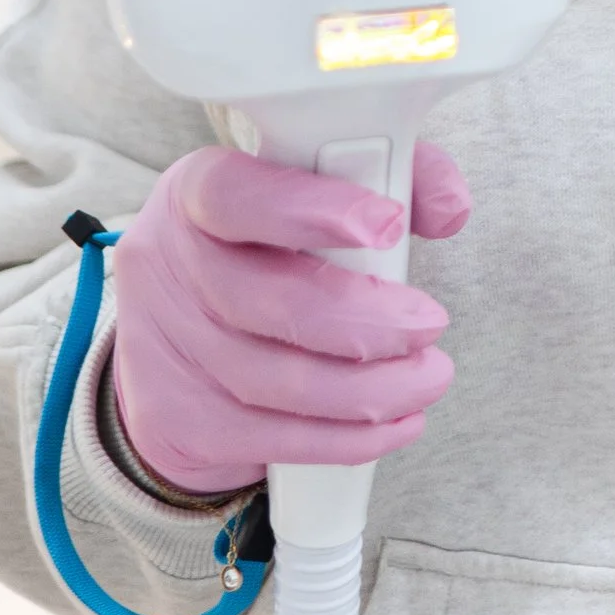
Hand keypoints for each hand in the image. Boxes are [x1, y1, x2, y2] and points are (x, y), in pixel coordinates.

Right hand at [105, 142, 471, 500]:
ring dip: (369, 389)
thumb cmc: (267, 245)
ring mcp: (165, 349)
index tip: (386, 224)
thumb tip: (449, 207)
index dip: (310, 209)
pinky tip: (396, 423)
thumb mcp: (314, 190)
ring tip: (428, 378)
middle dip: (364, 321)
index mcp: (196, 192)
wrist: (176, 334)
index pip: (235, 195)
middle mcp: (166, 267)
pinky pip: (271, 438)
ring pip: (275, 381)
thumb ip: (393, 175)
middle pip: (266, 302)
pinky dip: (345, 438)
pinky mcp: (180, 421)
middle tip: (429, 324)